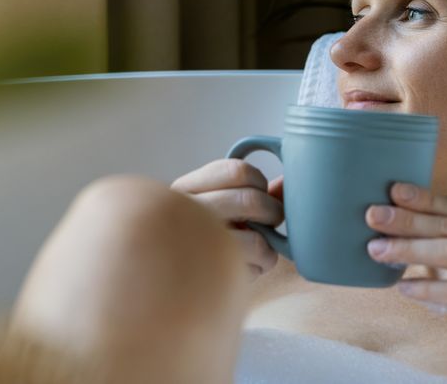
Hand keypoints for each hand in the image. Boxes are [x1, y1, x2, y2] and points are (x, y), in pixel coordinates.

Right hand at [171, 159, 283, 279]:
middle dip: (273, 213)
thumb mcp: (212, 204)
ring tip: (259, 252)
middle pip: (251, 201)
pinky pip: (251, 272)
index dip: (259, 181)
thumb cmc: (194, 233)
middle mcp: (186, 213)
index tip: (259, 192)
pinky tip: (241, 269)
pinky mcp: (206, 276)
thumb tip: (287, 182)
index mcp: (186, 187)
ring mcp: (195, 246)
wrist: (160, 277)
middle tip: (270, 222)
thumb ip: (249, 191)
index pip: (237, 170)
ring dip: (268, 249)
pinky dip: (256, 271)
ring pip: (257, 241)